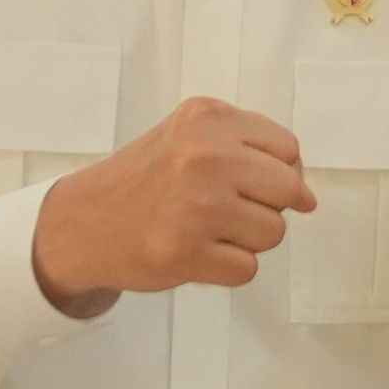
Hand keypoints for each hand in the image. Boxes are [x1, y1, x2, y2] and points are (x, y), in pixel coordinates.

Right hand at [28, 97, 315, 311]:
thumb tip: (307, 195)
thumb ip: (248, 148)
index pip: (288, 149)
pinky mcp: (186, 252)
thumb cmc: (148, 179)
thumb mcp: (191, 136)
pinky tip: (196, 252)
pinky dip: (227, 268)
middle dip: (270, 207)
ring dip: (248, 240)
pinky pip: (247, 269)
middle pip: (290, 190)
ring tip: (207, 230)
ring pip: (274, 233)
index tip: (248, 182)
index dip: (278, 172)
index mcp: (209, 119)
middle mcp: (205, 155)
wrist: (82, 222)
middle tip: (230, 210)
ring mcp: (196, 205)